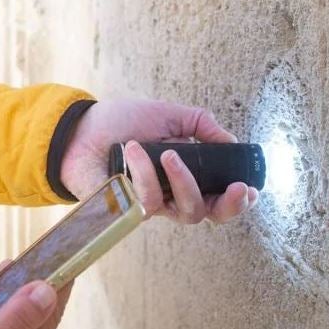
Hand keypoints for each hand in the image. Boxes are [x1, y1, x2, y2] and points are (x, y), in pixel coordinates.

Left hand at [59, 99, 259, 223]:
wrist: (79, 128)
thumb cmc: (120, 122)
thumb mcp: (167, 114)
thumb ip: (201, 125)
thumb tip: (232, 143)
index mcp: (184, 173)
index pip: (219, 196)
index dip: (239, 199)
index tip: (250, 188)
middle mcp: (170, 194)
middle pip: (208, 214)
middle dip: (230, 206)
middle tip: (237, 188)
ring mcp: (149, 204)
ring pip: (185, 211)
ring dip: (183, 180)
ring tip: (166, 152)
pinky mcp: (128, 210)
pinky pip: (149, 201)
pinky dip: (145, 173)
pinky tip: (133, 150)